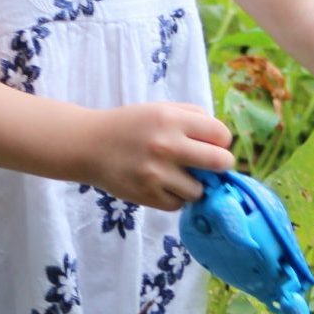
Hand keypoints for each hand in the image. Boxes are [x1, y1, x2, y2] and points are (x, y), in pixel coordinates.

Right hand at [76, 102, 234, 210]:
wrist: (89, 146)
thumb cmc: (131, 126)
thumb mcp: (161, 109)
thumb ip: (194, 117)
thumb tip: (224, 140)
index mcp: (172, 119)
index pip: (221, 134)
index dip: (221, 141)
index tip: (212, 145)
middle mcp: (167, 145)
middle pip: (220, 163)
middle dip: (219, 165)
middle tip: (209, 166)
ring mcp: (157, 173)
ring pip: (200, 190)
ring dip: (194, 185)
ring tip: (178, 176)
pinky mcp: (147, 195)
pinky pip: (179, 204)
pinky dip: (175, 197)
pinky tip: (162, 185)